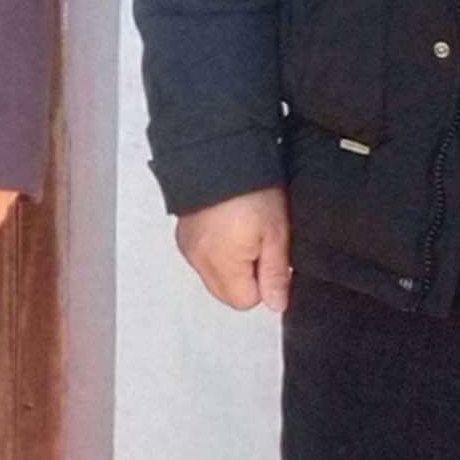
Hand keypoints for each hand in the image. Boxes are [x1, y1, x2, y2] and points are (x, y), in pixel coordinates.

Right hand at [174, 190, 291, 313]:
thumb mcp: (276, 233)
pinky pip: (203, 260)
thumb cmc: (250, 191)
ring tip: (243, 232)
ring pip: (214, 277)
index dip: (263, 282)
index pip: (245, 301)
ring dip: (230, 265)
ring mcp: (188, 249)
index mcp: (223, 264)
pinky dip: (216, 252)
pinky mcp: (182, 237)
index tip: (269, 257)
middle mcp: (199, 261)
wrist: (220, 156)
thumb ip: (275, 274)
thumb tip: (276, 304)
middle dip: (246, 278)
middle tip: (258, 244)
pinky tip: (227, 228)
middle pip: (226, 294)